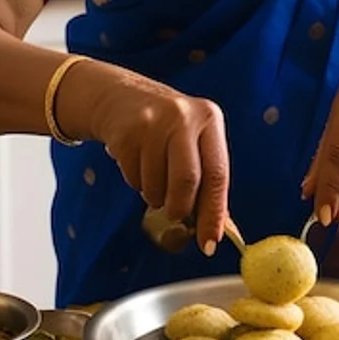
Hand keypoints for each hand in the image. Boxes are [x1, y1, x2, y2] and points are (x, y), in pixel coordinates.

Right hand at [90, 75, 229, 254]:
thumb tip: (216, 228)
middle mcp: (184, 116)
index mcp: (209, 118)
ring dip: (154, 195)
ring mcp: (153, 122)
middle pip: (187, 181)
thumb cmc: (166, 126)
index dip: (214, 213)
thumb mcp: (193, 139)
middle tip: (175, 213)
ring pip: (156, 184)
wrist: (120, 96)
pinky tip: (137, 162)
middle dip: (180, 208)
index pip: (218, 173)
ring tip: (154, 175)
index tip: (210, 243)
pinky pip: (133, 177)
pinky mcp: (125, 132)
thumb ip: (207, 177)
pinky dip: (136, 181)